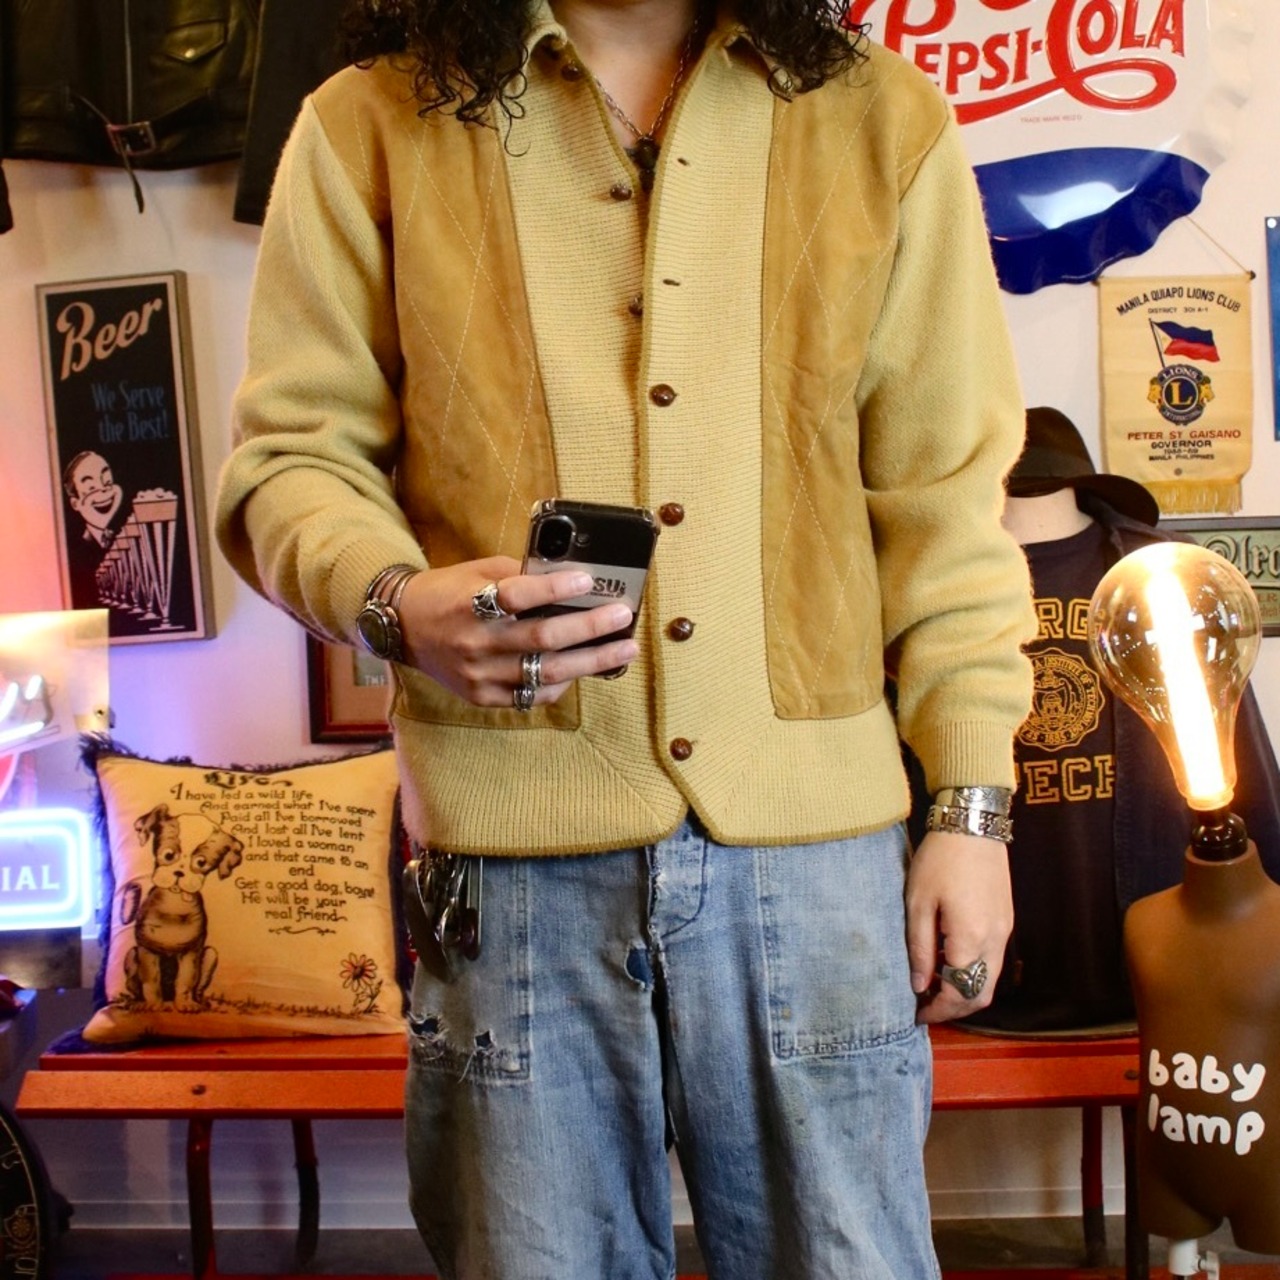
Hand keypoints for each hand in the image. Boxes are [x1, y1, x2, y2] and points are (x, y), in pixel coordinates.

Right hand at [396, 556, 638, 706]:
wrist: (403, 627)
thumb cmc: (448, 592)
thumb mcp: (477, 571)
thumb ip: (519, 575)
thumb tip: (569, 577)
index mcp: (471, 602)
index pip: (518, 596)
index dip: (555, 588)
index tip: (588, 581)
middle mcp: (476, 642)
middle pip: (542, 638)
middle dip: (589, 628)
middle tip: (622, 617)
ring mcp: (480, 674)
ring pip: (545, 672)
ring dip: (591, 662)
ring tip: (623, 650)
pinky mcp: (482, 697)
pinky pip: (532, 696)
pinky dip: (562, 684)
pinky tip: (584, 670)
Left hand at [906, 829, 1012, 1024]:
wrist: (973, 825)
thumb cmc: (940, 859)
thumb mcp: (918, 903)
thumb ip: (919, 948)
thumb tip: (918, 985)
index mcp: (970, 938)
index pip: (958, 993)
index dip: (937, 1010)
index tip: (916, 1015)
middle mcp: (995, 941)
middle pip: (981, 995)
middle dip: (954, 1008)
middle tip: (925, 1007)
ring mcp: (1005, 931)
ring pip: (991, 980)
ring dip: (966, 991)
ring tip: (934, 986)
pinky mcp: (1006, 920)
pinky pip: (994, 960)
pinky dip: (975, 972)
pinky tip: (950, 963)